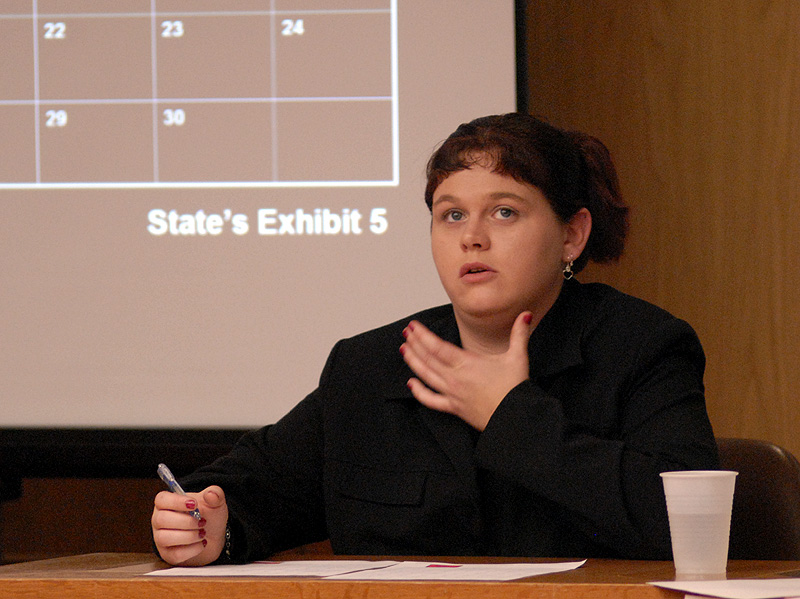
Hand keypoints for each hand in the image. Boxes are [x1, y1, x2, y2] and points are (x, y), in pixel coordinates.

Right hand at [152, 485, 227, 565]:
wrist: (214, 537)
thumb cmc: (209, 516)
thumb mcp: (215, 502)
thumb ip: (215, 494)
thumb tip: (211, 494)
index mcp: (167, 503)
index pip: (161, 499)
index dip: (176, 501)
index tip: (194, 504)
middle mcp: (159, 520)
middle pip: (161, 519)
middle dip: (186, 521)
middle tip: (203, 521)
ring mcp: (161, 538)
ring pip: (164, 538)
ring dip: (189, 536)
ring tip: (203, 533)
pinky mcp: (168, 555)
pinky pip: (175, 554)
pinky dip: (192, 549)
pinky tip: (202, 543)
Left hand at [400, 311, 533, 429]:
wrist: (515, 419)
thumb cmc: (515, 390)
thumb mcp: (518, 357)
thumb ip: (519, 334)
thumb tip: (526, 315)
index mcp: (467, 363)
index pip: (438, 347)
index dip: (423, 336)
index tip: (414, 326)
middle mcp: (455, 378)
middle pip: (428, 359)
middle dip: (415, 343)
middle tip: (406, 332)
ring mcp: (452, 393)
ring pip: (426, 376)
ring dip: (413, 361)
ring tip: (404, 349)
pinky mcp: (453, 408)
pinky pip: (431, 400)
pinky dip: (419, 392)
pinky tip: (410, 384)